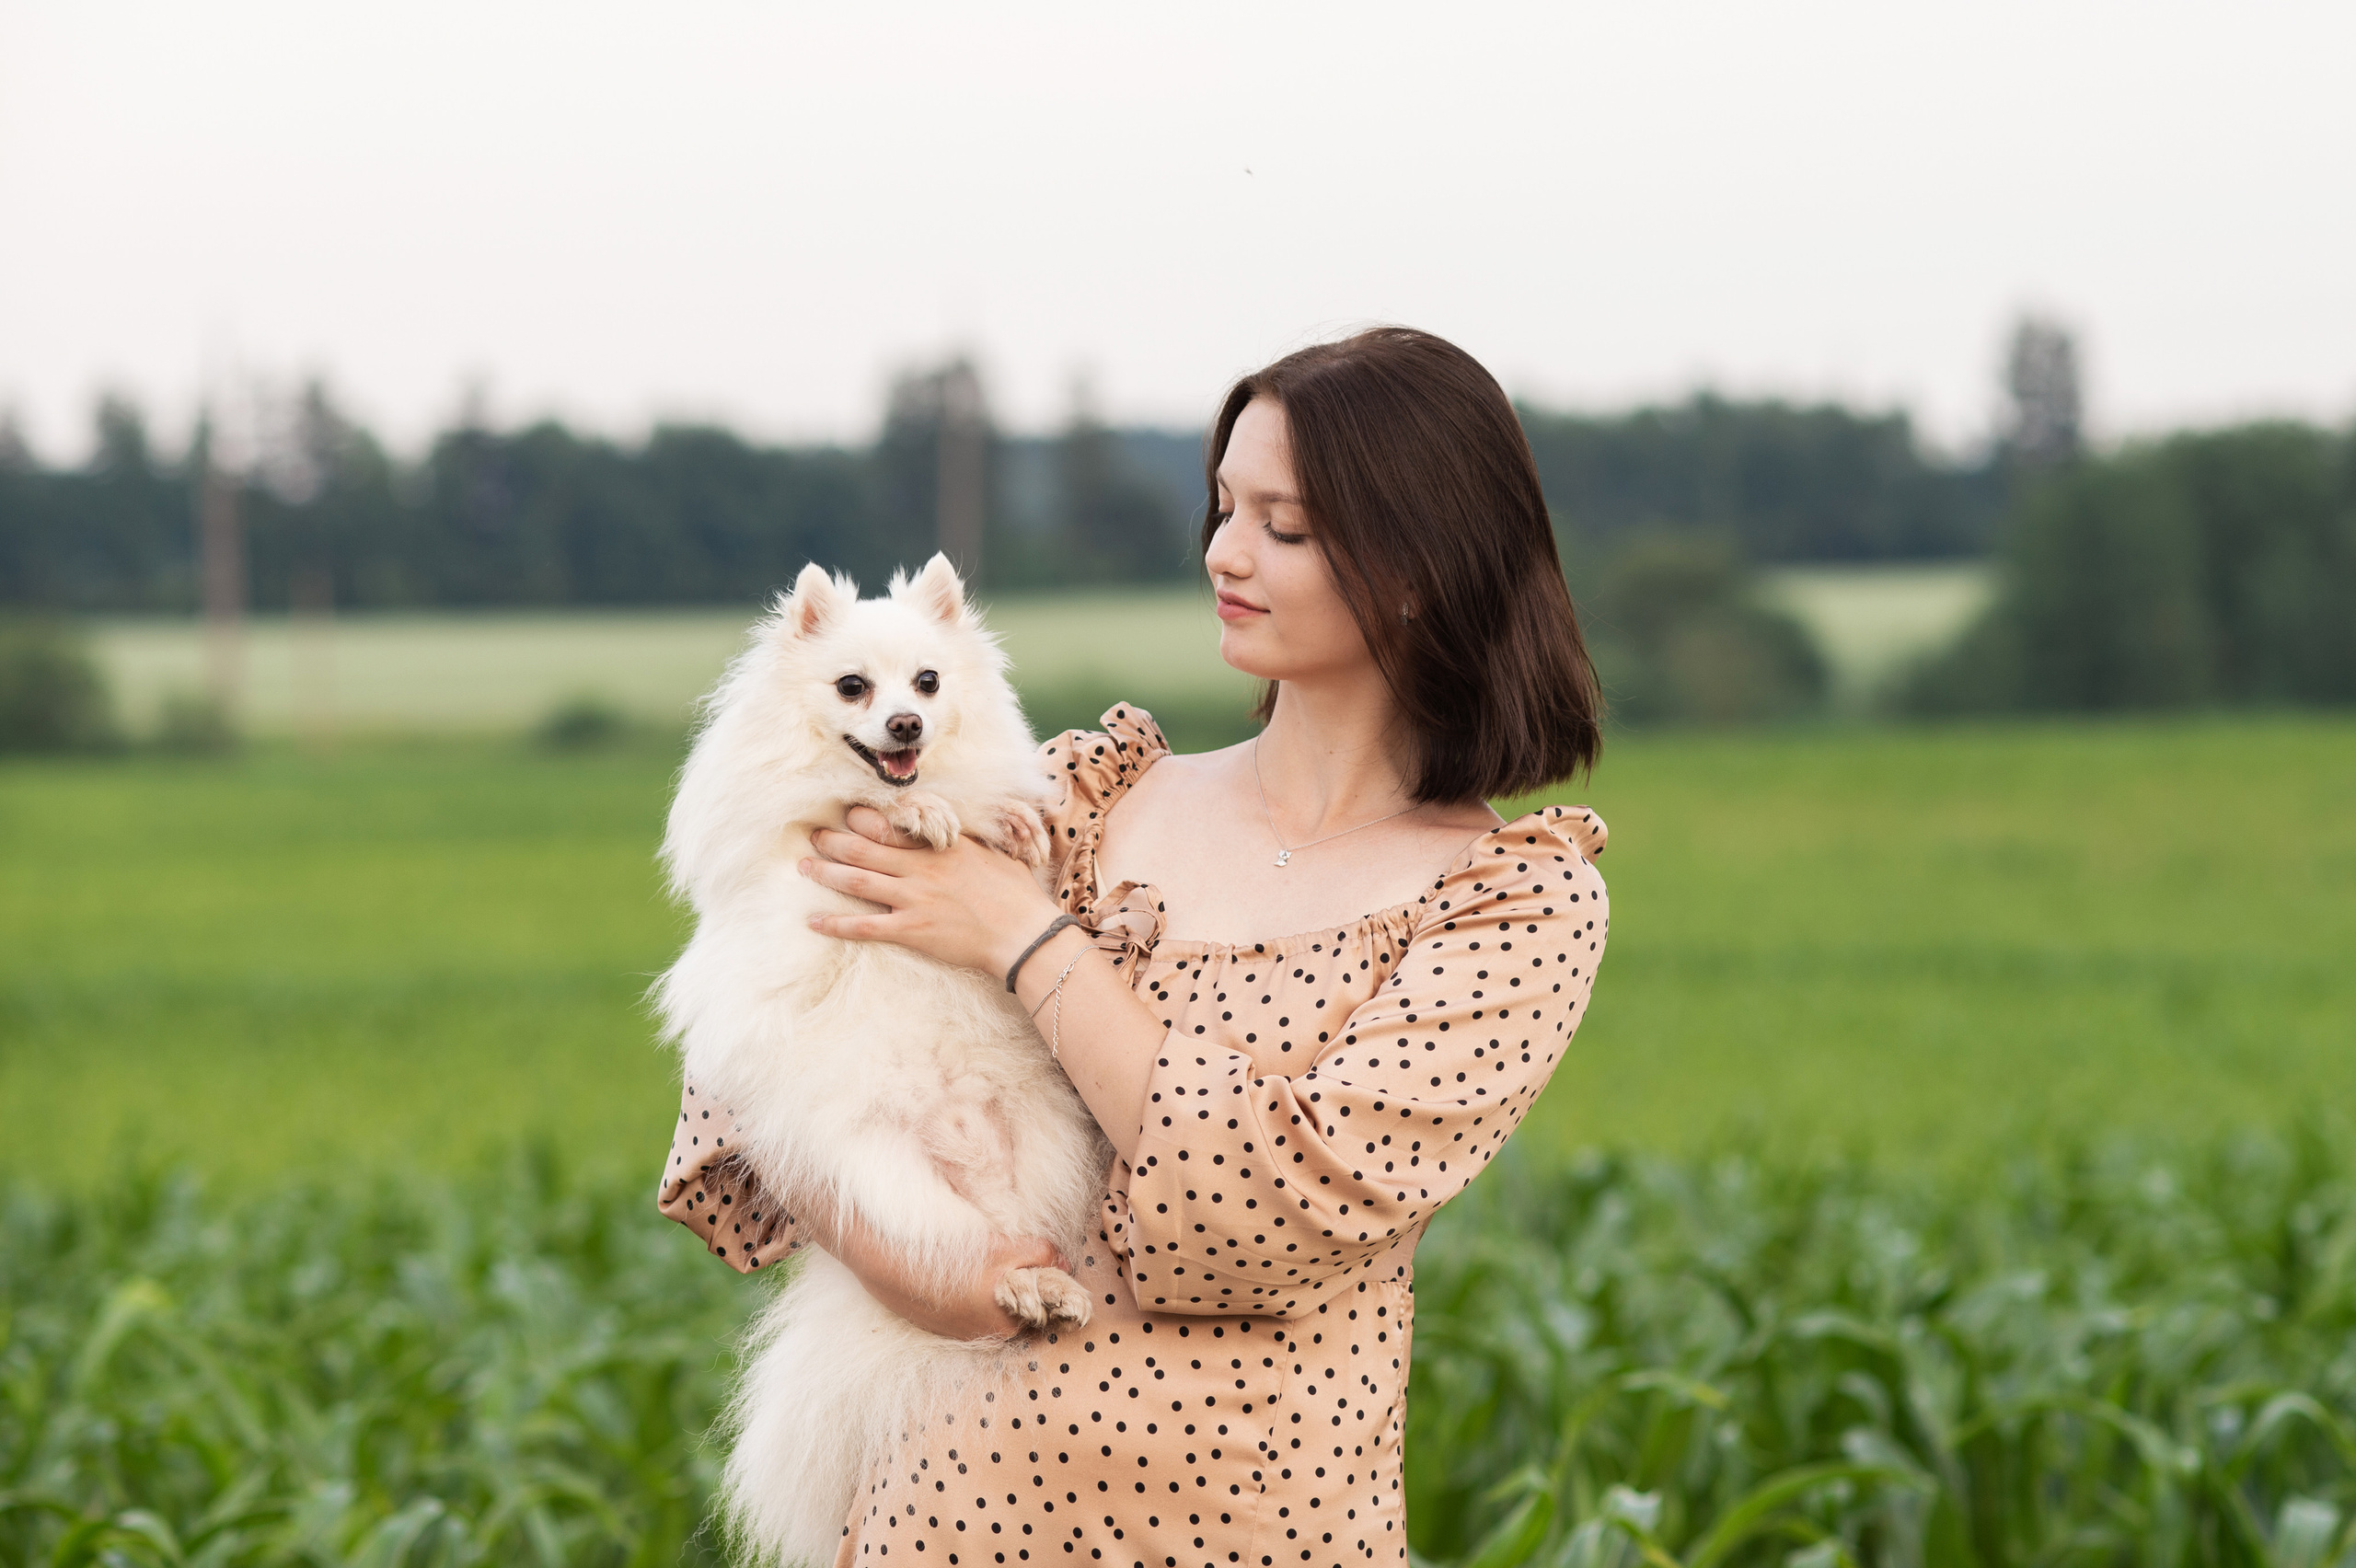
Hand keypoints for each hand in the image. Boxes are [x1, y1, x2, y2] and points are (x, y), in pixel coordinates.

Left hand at [802, 805, 1063, 977]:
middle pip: (864, 848)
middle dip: (833, 840)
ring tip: (804, 866)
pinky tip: (814, 921)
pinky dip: (836, 925)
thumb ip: (967, 839)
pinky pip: (865, 927)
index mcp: (939, 847)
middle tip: (812, 835)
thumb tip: (956, 829)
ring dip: (826, 873)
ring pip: (857, 881)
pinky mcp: (912, 930)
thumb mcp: (993, 852)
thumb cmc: (1015, 892)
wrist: (1023, 933)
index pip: (892, 824)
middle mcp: (920, 868)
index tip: (846, 812)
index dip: (863, 817)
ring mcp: (914, 899)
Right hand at [814, 1203, 1074, 1340]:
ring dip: (992, 1292)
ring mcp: (957, 1332)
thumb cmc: (951, 1257)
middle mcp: (984, 1336)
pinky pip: (965, 1311)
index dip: (1046, 1290)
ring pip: (989, 1311)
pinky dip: (968, 1294)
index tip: (1047, 1272)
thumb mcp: (1003, 1249)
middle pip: (1016, 1313)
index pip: (1041, 1312)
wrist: (888, 1264)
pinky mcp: (936, 1324)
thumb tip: (1066, 1263)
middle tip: (1016, 1258)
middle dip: (1020, 1289)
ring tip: (985, 1263)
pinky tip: (959, 1273)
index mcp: (1006, 1324)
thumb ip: (1040, 1254)